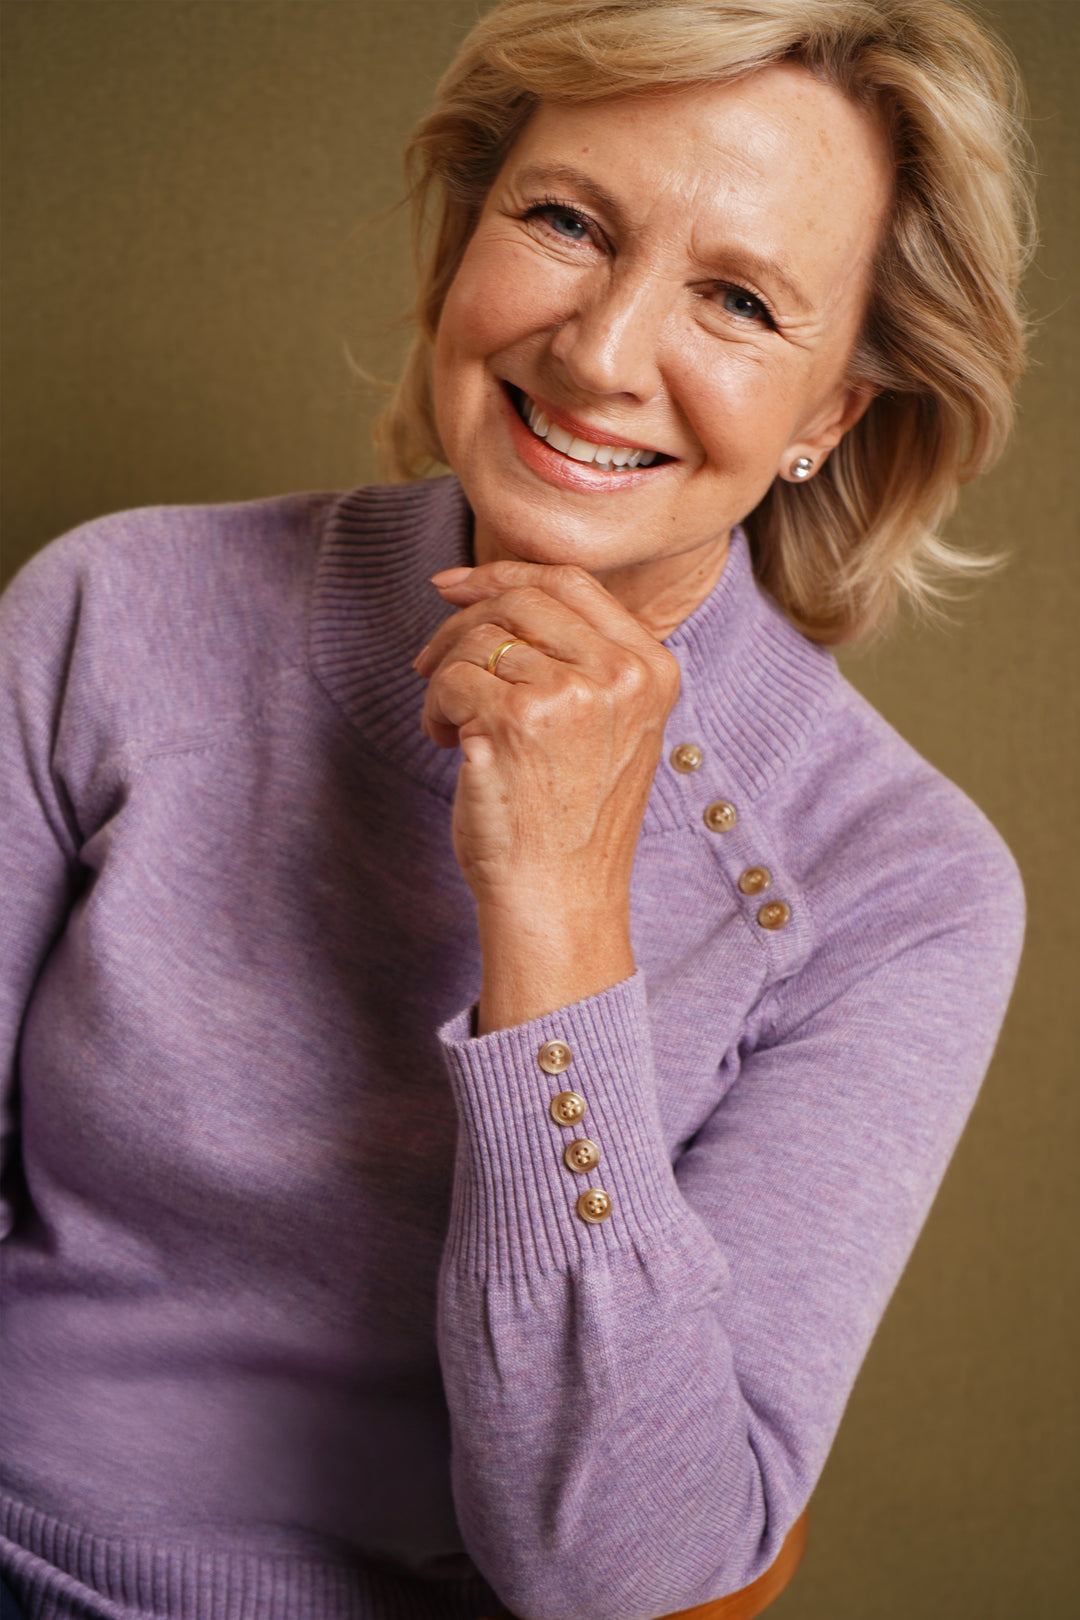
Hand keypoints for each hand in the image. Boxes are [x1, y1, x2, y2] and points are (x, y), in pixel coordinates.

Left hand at [414, 560, 678, 1030]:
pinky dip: (434, 709)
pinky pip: (450, 679)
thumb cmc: (572, 819)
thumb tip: (494, 588)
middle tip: (431, 661)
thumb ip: (582, 658)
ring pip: (477, 640)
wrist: (561, 899)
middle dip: (462, 621)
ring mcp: (568, 696)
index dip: (505, 573)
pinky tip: (447, 745)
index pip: (572, 582)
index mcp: (651, 669)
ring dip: (446, 678)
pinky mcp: (514, 722)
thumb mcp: (611, 726)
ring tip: (454, 726)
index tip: (456, 585)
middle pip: (520, 599)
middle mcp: (618, 675)